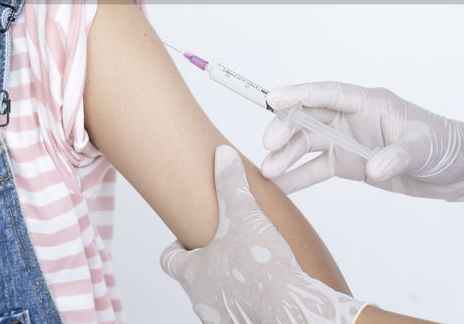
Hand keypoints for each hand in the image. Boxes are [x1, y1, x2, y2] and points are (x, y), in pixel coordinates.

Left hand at [160, 145, 368, 323]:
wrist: (295, 310)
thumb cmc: (262, 266)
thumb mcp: (243, 213)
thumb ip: (230, 183)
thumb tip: (222, 155)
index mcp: (192, 274)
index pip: (168, 259)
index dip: (178, 244)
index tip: (192, 234)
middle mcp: (202, 300)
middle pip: (194, 276)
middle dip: (208, 260)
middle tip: (227, 243)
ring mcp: (223, 318)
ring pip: (218, 295)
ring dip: (229, 280)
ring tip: (251, 262)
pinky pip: (241, 310)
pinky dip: (250, 297)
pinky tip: (269, 284)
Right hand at [260, 82, 463, 216]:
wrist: (459, 172)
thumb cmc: (445, 146)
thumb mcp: (424, 148)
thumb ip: (397, 156)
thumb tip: (373, 167)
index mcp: (368, 103)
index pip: (327, 93)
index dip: (299, 94)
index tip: (274, 99)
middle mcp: (352, 119)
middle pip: (309, 119)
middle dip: (286, 131)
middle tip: (269, 147)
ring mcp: (348, 141)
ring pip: (307, 145)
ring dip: (286, 157)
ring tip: (266, 173)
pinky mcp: (349, 164)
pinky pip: (316, 169)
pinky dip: (296, 177)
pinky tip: (277, 186)